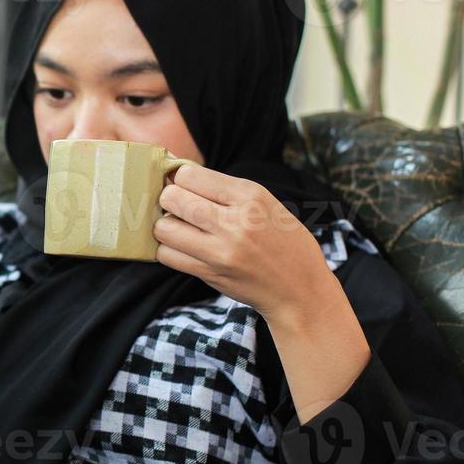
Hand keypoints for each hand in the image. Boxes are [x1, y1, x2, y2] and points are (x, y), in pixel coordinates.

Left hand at [152, 163, 334, 322]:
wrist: (299, 289)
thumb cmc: (283, 241)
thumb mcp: (266, 203)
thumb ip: (225, 190)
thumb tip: (177, 174)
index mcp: (250, 195)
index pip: (189, 175)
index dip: (179, 179)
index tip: (183, 187)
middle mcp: (235, 221)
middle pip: (172, 198)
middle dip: (168, 200)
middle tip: (177, 207)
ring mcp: (221, 250)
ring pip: (163, 228)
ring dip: (165, 226)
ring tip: (179, 228)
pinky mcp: (210, 274)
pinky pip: (167, 255)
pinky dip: (168, 249)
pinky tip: (181, 248)